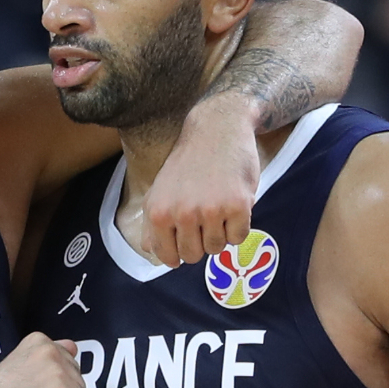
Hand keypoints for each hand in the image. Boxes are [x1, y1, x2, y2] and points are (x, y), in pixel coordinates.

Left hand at [142, 103, 258, 265]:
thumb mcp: (160, 190)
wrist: (217, 130)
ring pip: (217, 248)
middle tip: (204, 221)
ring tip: (218, 209)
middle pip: (193, 256)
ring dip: (220, 234)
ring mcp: (211, 210)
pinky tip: (233, 206)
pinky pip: (238, 237)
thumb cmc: (188, 162)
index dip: (178, 254)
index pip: (167, 256)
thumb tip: (150, 250)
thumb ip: (152, 223)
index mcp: (159, 213)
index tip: (186, 244)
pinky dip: (238, 227)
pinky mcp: (237, 206)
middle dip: (200, 243)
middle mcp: (183, 214)